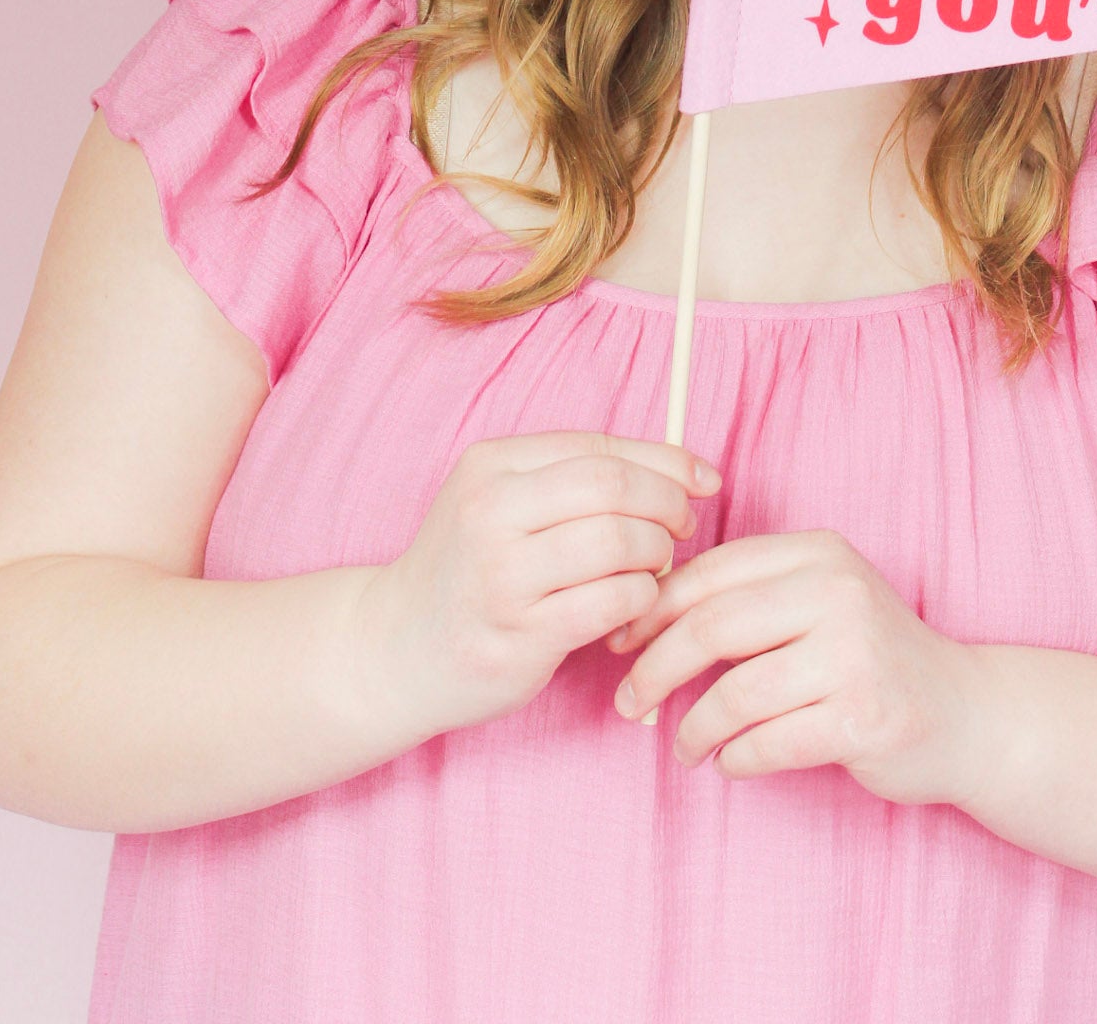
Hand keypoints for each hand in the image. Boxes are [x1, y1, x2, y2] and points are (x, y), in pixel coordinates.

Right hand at [351, 431, 720, 741]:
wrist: (393, 648)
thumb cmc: (470, 568)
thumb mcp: (500, 501)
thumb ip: (574, 479)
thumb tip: (685, 469)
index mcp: (490, 466)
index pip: (599, 448)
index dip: (665, 461)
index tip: (703, 479)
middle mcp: (489, 512)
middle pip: (612, 487)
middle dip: (667, 503)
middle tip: (682, 526)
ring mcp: (500, 576)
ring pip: (617, 542)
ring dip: (656, 554)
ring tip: (653, 567)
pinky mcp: (517, 636)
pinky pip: (610, 603)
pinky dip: (639, 599)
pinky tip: (632, 604)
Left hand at [605, 528, 983, 807]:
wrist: (966, 713)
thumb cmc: (870, 658)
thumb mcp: (819, 601)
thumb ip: (751, 597)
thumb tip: (641, 616)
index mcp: (817, 553)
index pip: (710, 572)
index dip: (652, 611)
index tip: (620, 645)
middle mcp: (837, 592)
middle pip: (712, 626)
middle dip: (654, 668)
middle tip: (628, 704)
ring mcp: (855, 655)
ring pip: (736, 692)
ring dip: (694, 728)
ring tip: (685, 747)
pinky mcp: (864, 718)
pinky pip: (769, 742)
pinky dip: (736, 758)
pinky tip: (731, 762)